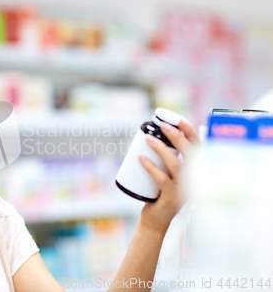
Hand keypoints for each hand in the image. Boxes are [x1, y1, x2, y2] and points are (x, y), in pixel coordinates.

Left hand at [138, 117, 199, 233]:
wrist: (157, 220)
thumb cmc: (161, 193)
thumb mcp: (169, 176)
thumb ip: (168, 161)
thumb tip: (154, 136)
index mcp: (195, 172)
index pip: (198, 149)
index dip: (191, 133)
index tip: (180, 120)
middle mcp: (194, 180)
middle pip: (190, 155)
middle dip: (178, 137)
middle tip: (163, 126)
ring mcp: (184, 190)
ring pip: (176, 166)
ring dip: (162, 150)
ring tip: (148, 139)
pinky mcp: (171, 198)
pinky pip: (162, 180)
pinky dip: (151, 168)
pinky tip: (141, 158)